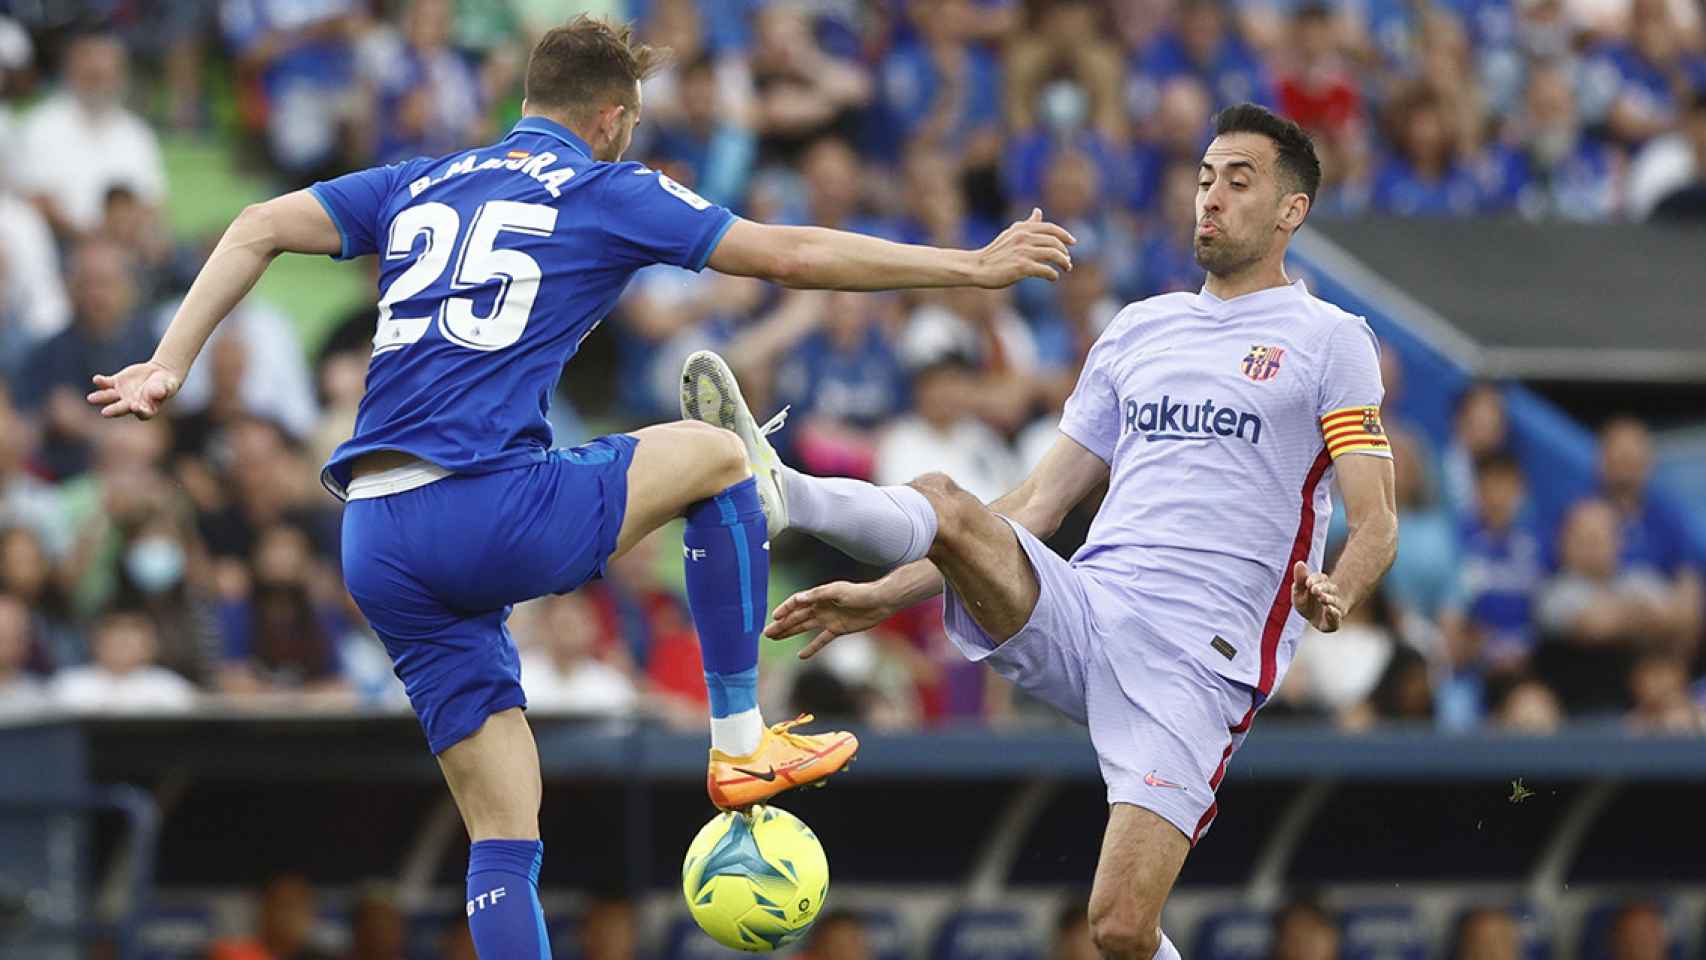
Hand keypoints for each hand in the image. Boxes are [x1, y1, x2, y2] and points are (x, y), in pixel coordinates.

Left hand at [87, 360, 182, 419]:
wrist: (159, 373)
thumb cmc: (166, 384)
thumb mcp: (168, 386)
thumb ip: (162, 390)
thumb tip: (158, 393)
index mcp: (146, 409)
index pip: (142, 413)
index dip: (139, 411)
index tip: (135, 407)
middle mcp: (131, 404)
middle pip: (121, 408)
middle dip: (114, 410)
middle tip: (105, 413)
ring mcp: (121, 395)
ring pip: (109, 397)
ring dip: (101, 398)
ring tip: (91, 398)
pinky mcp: (115, 383)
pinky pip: (106, 384)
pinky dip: (101, 382)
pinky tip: (97, 379)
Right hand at [764, 580, 899, 657]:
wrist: (879, 602)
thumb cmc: (859, 593)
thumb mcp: (837, 591)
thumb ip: (818, 595)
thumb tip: (798, 599)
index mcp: (819, 596)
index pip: (797, 603)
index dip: (785, 610)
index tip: (773, 618)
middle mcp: (821, 607)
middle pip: (797, 617)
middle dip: (782, 624)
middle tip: (766, 633)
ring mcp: (828, 619)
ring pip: (804, 627)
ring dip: (790, 633)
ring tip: (776, 638)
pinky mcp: (837, 629)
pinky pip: (821, 640)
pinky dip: (811, 647)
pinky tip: (801, 655)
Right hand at [974, 209, 1075, 286]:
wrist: (978, 267)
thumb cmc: (995, 252)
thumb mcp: (1011, 234)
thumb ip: (1027, 224)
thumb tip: (1038, 211)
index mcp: (1022, 229)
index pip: (1050, 228)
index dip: (1064, 235)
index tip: (1072, 242)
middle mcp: (1024, 238)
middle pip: (1054, 242)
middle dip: (1064, 252)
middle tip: (1067, 261)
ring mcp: (1023, 252)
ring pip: (1053, 254)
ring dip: (1063, 262)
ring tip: (1066, 268)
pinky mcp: (1022, 267)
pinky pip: (1046, 270)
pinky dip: (1053, 274)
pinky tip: (1053, 277)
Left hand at [1291, 561, 1344, 631]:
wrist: (1317, 619)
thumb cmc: (1306, 602)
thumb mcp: (1299, 591)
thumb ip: (1300, 579)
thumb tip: (1299, 563)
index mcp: (1321, 584)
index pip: (1320, 578)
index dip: (1314, 579)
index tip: (1307, 583)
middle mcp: (1331, 593)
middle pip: (1329, 587)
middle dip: (1322, 588)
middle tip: (1314, 590)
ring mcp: (1335, 606)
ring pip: (1334, 600)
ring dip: (1328, 599)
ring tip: (1321, 598)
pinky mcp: (1335, 620)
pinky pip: (1337, 616)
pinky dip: (1333, 613)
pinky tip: (1328, 609)